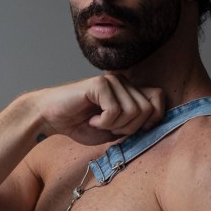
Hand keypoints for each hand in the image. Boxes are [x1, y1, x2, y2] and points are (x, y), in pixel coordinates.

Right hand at [35, 74, 164, 145]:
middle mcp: (123, 82)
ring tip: (98, 122)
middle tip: (109, 128)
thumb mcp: (114, 130)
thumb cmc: (81, 125)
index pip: (158, 97)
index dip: (153, 117)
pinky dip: (103, 122)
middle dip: (130, 128)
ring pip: (133, 111)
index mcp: (128, 91)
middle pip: (146, 109)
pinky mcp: (99, 83)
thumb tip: (153, 124)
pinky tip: (91, 119)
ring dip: (115, 126)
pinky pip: (115, 111)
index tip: (133, 130)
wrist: (52, 118)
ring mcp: (112, 80)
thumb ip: (133, 126)